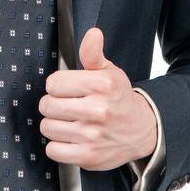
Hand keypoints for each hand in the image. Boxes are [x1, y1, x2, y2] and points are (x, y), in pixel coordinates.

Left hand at [39, 28, 156, 170]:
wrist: (142, 130)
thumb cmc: (119, 99)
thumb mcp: (109, 72)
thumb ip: (93, 53)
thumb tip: (93, 33)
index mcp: (101, 85)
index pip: (53, 83)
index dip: (58, 86)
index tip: (68, 89)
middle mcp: (98, 110)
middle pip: (47, 105)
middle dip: (54, 105)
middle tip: (69, 106)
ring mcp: (92, 135)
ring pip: (47, 127)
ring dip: (56, 125)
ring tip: (72, 122)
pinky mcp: (88, 156)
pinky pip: (53, 150)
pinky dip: (59, 146)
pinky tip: (72, 138)